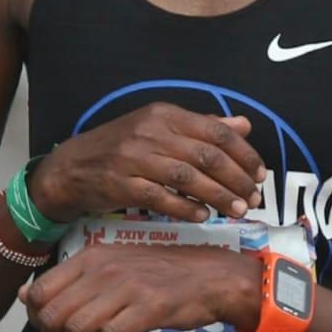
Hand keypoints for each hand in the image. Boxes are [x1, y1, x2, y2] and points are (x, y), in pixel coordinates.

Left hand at [19, 242, 262, 331]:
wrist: (212, 277)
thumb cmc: (160, 275)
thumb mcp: (110, 269)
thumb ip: (68, 282)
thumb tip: (24, 296)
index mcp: (91, 257)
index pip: (39, 293)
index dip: (40, 320)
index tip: (59, 329)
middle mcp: (103, 269)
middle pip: (52, 315)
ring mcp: (126, 287)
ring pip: (76, 329)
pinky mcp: (149, 307)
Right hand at [29, 103, 265, 224]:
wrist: (72, 167)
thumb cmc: (122, 147)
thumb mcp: (161, 128)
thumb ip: (203, 127)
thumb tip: (244, 125)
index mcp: (166, 114)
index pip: (216, 132)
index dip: (244, 154)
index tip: (260, 174)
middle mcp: (152, 131)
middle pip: (207, 156)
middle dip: (237, 179)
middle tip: (254, 197)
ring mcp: (135, 157)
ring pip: (189, 178)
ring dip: (219, 196)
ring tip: (238, 210)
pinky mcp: (122, 183)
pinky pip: (162, 198)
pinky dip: (186, 208)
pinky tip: (203, 216)